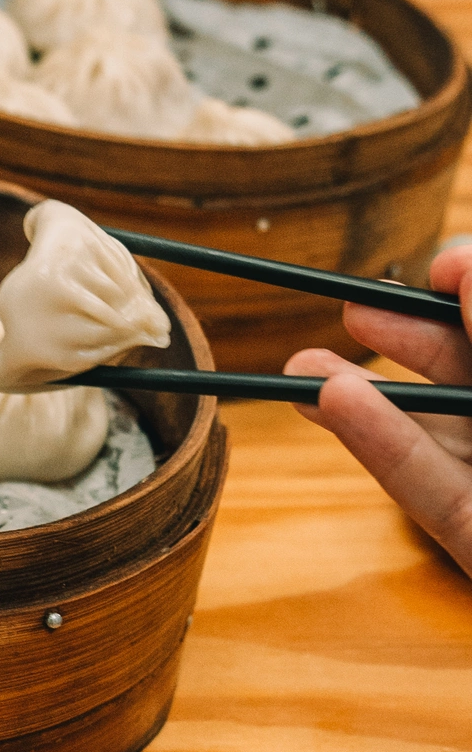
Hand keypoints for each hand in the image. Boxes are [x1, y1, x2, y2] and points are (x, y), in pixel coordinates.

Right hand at [284, 244, 471, 573]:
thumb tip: (457, 264)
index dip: (466, 290)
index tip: (435, 268)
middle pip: (463, 375)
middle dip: (406, 340)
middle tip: (354, 312)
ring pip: (428, 434)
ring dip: (358, 398)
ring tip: (298, 370)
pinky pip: (425, 487)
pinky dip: (379, 442)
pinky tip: (330, 402)